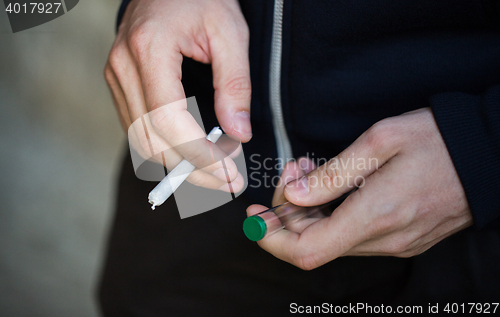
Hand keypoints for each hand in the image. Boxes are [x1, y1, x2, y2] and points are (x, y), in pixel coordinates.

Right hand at [104, 0, 250, 191]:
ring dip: (179, 164)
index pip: (168, 121)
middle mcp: (123, 67)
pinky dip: (166, 149)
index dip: (199, 155)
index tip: (229, 174)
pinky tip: (193, 153)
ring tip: (216, 170)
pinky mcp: (120, 84)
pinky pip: (138, 130)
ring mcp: (116, 77)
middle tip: (229, 181)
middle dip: (192, 170)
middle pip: (151, 140)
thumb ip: (234, 84)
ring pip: (140, 141)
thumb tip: (239, 134)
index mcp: (149, 49)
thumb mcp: (230, 32)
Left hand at [247, 108, 472, 269]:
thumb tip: (293, 196)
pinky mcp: (402, 239)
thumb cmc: (437, 140)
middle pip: (313, 244)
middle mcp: (384, 239)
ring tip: (312, 170)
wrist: (487, 154)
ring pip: (331, 240)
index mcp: (375, 215)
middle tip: (293, 171)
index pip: (306, 250)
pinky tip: (332, 185)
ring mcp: (395, 243)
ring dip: (310, 211)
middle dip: (289, 211)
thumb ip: (331, 175)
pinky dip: (331, 214)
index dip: (271, 238)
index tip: (254, 216)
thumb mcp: (380, 142)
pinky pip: (352, 236)